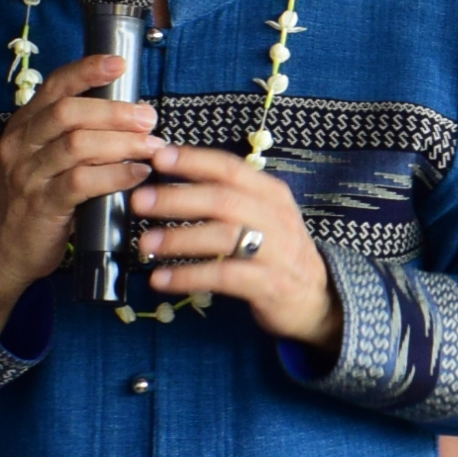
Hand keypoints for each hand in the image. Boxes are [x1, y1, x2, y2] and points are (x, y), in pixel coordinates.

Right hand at [0, 53, 161, 325]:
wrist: (3, 251)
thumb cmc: (35, 201)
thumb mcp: (45, 160)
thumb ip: (74, 136)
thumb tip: (128, 116)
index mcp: (24, 127)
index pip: (54, 87)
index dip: (86, 71)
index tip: (119, 64)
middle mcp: (21, 145)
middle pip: (69, 112)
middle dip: (114, 111)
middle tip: (148, 118)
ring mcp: (28, 175)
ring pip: (78, 145)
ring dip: (122, 143)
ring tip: (151, 146)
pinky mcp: (42, 204)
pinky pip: (82, 181)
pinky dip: (115, 175)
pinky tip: (137, 174)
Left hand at [127, 142, 340, 351]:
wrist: (318, 299)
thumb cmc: (278, 253)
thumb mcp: (263, 217)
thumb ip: (228, 199)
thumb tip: (170, 183)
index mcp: (271, 194)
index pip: (230, 168)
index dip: (193, 161)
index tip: (158, 157)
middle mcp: (276, 217)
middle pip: (222, 199)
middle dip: (177, 198)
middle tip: (139, 201)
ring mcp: (277, 251)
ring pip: (223, 236)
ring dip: (179, 238)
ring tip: (145, 243)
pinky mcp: (270, 285)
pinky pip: (224, 276)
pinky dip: (188, 276)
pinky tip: (161, 280)